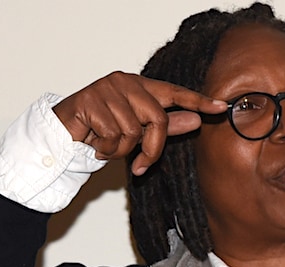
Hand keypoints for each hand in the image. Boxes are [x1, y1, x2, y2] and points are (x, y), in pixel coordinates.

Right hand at [53, 71, 226, 174]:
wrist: (62, 136)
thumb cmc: (102, 133)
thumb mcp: (137, 132)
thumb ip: (165, 126)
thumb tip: (195, 121)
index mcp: (140, 86)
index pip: (175, 93)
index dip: (199, 101)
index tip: (222, 108)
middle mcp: (126, 82)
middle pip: (157, 119)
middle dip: (151, 149)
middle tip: (139, 165)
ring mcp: (107, 89)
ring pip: (133, 131)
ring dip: (121, 150)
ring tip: (106, 146)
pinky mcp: (91, 101)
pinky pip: (112, 135)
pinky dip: (106, 150)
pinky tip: (95, 145)